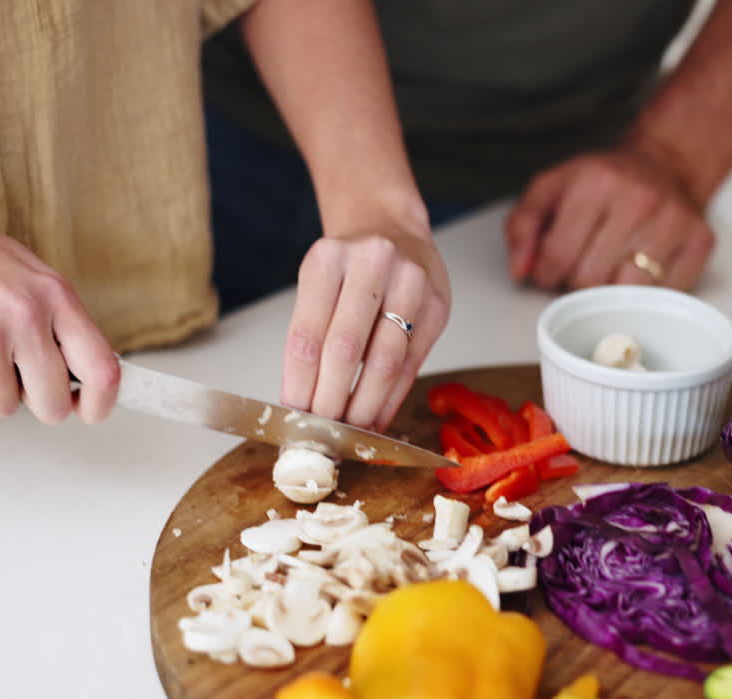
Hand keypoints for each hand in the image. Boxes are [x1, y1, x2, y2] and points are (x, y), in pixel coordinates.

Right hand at [0, 170, 118, 423]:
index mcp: (55, 296)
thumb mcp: (30, 276)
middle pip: (52, 403)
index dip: (101, 402)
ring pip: (5, 404)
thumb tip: (83, 375)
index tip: (91, 411)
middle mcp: (25, 317)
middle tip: (21, 380)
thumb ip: (59, 324)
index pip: (102, 369)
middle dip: (38, 402)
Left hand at [281, 232, 449, 431]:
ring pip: (384, 360)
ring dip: (365, 406)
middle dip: (331, 401)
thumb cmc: (348, 267)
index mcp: (327, 259)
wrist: (391, 230)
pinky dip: (391, 397)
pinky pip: (412, 363)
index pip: (306, 335)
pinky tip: (377, 417)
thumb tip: (302, 405)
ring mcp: (410, 282)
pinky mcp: (437, 305)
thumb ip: (311, 338)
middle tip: (322, 435)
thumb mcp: (317, 285)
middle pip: (345, 349)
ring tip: (350, 432)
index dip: (299, 385)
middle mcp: (371, 263)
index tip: (294, 417)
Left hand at [505, 143, 714, 291]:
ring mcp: (673, 221)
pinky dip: (645, 293)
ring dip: (609, 291)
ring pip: (626, 291)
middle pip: (589, 279)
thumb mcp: (550, 189)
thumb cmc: (601, 183)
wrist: (662, 165)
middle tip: (581, 264)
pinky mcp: (700, 241)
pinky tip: (637, 270)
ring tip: (607, 269)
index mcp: (595, 182)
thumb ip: (522, 227)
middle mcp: (638, 199)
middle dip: (575, 281)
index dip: (545, 273)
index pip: (556, 257)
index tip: (551, 268)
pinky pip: (663, 293)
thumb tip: (520, 270)